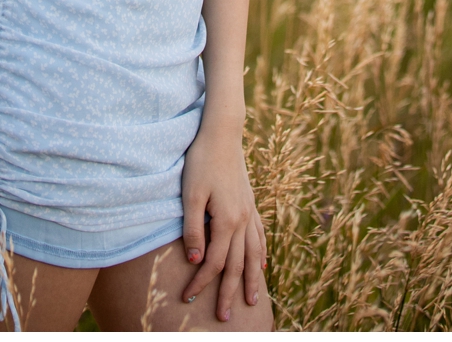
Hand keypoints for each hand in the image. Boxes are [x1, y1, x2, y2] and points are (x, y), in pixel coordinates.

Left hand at [177, 119, 266, 320]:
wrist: (221, 135)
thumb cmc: (200, 162)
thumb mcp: (190, 194)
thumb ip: (194, 228)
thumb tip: (197, 261)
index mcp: (227, 221)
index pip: (215, 263)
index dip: (202, 282)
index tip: (189, 298)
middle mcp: (243, 221)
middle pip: (238, 266)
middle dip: (230, 293)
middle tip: (225, 317)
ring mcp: (250, 213)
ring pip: (254, 256)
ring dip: (252, 280)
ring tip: (253, 301)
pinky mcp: (251, 204)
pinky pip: (259, 237)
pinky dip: (261, 255)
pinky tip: (262, 265)